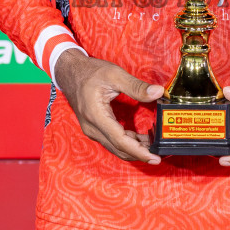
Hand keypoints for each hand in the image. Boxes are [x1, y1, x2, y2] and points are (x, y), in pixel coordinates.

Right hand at [53, 50, 164, 165]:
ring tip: (153, 145)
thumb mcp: (115, 75)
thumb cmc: (90, 72)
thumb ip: (136, 86)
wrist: (70, 72)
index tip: (155, 158)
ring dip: (134, 149)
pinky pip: (112, 142)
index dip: (139, 151)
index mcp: (96, 116)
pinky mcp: (94, 129)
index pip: (120, 141)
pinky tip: (140, 139)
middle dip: (140, 154)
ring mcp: (92, 130)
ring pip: (115, 147)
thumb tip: (158, 92)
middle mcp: (92, 128)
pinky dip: (127, 143)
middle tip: (159, 155)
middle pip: (119, 149)